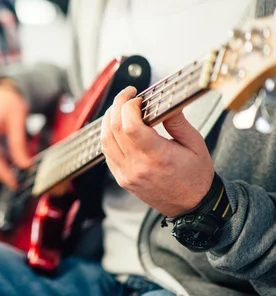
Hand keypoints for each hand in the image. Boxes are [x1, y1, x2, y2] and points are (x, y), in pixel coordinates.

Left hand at [100, 86, 214, 216]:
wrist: (192, 207)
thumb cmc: (196, 176)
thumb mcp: (195, 144)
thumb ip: (177, 121)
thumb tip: (163, 100)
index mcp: (158, 157)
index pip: (131, 127)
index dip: (129, 107)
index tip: (137, 97)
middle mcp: (138, 167)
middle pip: (114, 130)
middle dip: (117, 106)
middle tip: (127, 95)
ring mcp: (127, 174)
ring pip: (105, 141)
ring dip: (109, 120)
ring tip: (120, 108)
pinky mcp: (122, 179)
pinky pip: (107, 153)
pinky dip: (109, 136)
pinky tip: (117, 126)